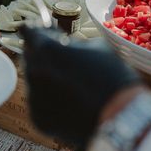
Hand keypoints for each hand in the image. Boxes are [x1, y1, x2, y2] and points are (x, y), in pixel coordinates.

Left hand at [21, 27, 140, 144]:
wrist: (121, 120)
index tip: (37, 31)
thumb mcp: (95, 47)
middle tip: (59, 58)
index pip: (29, 33)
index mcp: (47, 50)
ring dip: (45, 78)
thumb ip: (70, 44)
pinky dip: (49, 100)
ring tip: (69, 83)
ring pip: (33, 81)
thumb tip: (59, 43)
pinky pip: (39, 102)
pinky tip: (68, 101)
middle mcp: (34, 73)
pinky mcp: (38, 120)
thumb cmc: (113, 78)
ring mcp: (34, 98)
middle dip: (41, 55)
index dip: (34, 31)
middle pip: (29, 57)